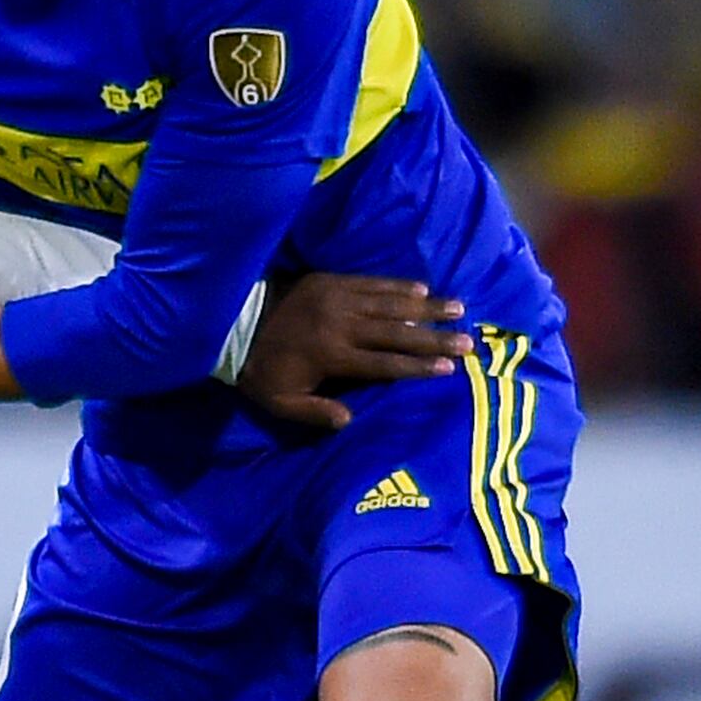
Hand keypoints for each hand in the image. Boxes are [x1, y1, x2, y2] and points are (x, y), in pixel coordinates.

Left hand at [236, 273, 467, 434]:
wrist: (232, 322)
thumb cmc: (259, 369)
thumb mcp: (280, 402)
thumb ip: (315, 413)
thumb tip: (350, 420)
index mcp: (333, 356)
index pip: (385, 364)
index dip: (418, 367)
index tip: (448, 369)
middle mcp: (342, 325)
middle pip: (398, 332)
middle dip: (435, 338)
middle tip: (468, 342)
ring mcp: (338, 298)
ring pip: (391, 303)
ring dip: (427, 307)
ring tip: (458, 309)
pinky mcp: (330, 280)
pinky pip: (371, 282)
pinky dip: (398, 285)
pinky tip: (421, 288)